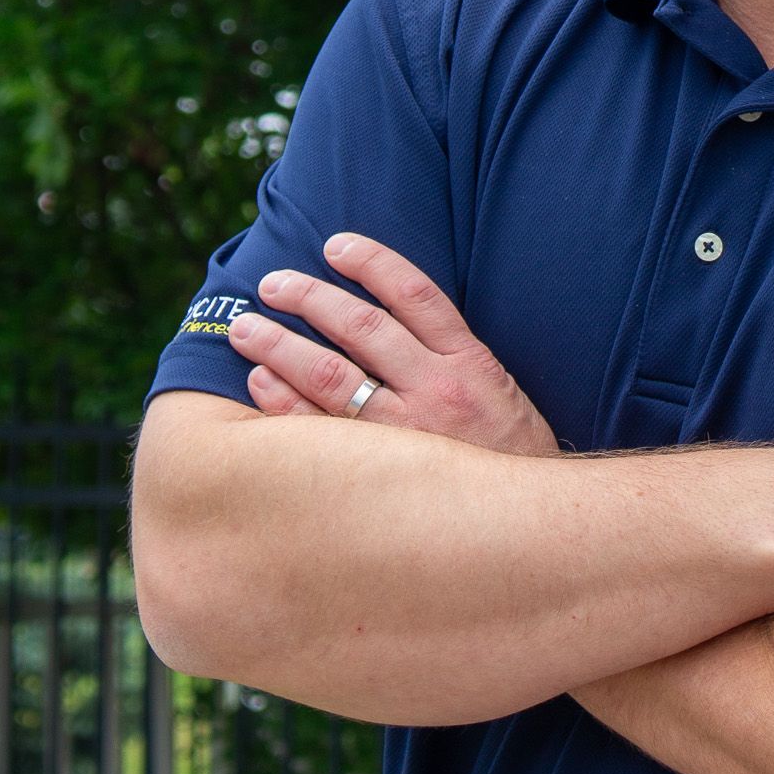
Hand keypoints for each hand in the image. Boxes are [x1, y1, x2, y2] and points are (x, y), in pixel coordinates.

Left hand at [227, 233, 558, 457]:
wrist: (527, 529)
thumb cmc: (507, 455)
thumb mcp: (496, 390)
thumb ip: (450, 355)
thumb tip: (388, 316)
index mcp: (469, 362)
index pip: (414, 293)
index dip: (372, 262)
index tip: (335, 245)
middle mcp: (437, 390)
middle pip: (361, 327)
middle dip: (309, 297)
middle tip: (271, 283)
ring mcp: (405, 435)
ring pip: (331, 375)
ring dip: (281, 345)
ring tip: (246, 327)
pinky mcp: (380, 474)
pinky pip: (320, 429)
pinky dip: (284, 402)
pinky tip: (261, 381)